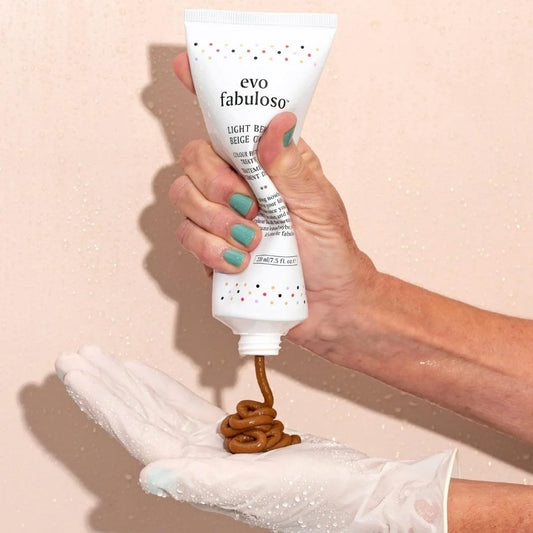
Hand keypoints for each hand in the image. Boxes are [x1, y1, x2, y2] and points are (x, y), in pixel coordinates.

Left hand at [56, 346, 454, 531]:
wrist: (359, 495)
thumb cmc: (320, 494)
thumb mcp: (262, 485)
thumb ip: (202, 480)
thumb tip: (148, 477)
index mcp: (195, 474)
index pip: (134, 430)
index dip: (102, 398)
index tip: (75, 368)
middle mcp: (194, 464)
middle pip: (137, 416)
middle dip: (105, 385)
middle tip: (75, 356)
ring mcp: (211, 451)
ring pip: (157, 409)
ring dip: (129, 384)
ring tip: (105, 360)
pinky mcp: (231, 440)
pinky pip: (185, 408)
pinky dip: (164, 389)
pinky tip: (149, 377)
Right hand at [170, 53, 377, 362]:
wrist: (329, 306)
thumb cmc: (332, 253)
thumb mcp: (320, 205)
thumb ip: (293, 168)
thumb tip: (276, 125)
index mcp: (268, 164)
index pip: (231, 122)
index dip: (205, 93)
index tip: (185, 68)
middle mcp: (239, 186)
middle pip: (193, 157)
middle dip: (216, 182)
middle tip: (250, 205)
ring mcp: (220, 218)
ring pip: (182, 197)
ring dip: (216, 220)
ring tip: (253, 240)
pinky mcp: (210, 251)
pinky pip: (186, 238)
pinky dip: (211, 251)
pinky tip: (241, 261)